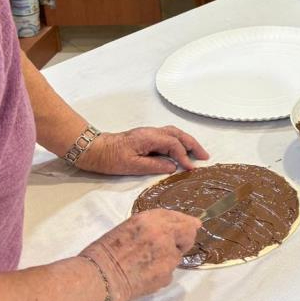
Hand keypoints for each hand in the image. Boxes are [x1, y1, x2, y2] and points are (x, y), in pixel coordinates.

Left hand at [74, 126, 209, 175]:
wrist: (94, 150)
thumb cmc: (110, 158)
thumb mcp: (132, 166)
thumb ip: (154, 166)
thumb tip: (172, 166)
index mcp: (149, 137)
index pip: (173, 145)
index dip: (184, 156)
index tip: (191, 168)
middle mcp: (151, 132)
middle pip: (178, 134)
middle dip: (193, 144)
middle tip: (205, 156)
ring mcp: (149, 133)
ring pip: (173, 133)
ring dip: (187, 141)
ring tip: (197, 153)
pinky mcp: (145, 138)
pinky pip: (167, 136)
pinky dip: (178, 142)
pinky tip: (180, 150)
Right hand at [80, 208, 200, 300]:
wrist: (99, 278)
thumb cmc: (106, 252)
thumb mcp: (130, 227)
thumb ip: (153, 225)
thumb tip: (178, 226)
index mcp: (150, 219)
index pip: (178, 217)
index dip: (185, 222)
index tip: (192, 225)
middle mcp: (163, 234)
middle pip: (189, 233)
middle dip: (184, 239)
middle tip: (173, 246)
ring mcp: (167, 255)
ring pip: (177, 256)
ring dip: (167, 259)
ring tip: (145, 264)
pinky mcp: (167, 274)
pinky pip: (169, 272)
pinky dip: (160, 273)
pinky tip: (143, 274)